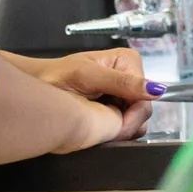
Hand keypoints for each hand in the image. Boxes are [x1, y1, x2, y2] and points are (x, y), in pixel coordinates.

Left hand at [7, 48, 162, 147]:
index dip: (133, 113)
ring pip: (137, 120)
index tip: (115, 124)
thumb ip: (122, 82)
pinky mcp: (116, 109)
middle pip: (143, 108)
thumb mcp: (87, 75)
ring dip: (120, 127)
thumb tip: (156, 89)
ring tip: (97, 122)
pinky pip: (127, 125)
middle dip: (125, 121)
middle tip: (102, 125)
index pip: (147, 95)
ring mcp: (123, 94)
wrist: (36, 88)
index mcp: (127, 61)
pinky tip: (100, 126)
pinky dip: (115, 130)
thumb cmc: (55, 76)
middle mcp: (129, 76)